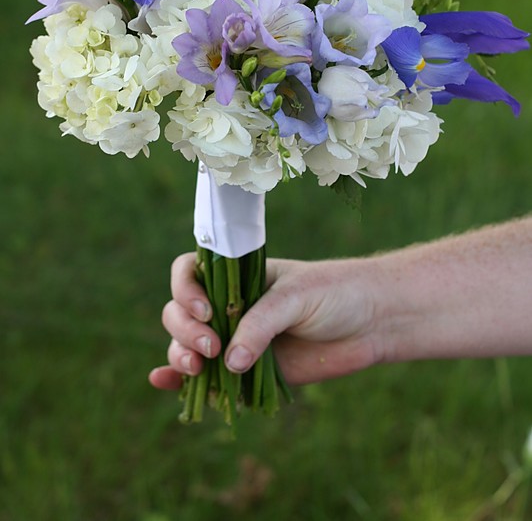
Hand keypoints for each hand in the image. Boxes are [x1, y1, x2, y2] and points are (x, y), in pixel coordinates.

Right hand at [149, 252, 379, 389]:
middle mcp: (229, 305)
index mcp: (237, 275)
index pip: (189, 273)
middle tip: (212, 347)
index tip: (206, 311)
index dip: (185, 291)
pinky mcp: (249, 371)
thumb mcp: (296, 298)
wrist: (373, 320)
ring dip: (181, 356)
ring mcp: (237, 338)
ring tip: (198, 369)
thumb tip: (229, 363)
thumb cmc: (336, 293)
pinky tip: (162, 381)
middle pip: (180, 312)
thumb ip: (261, 325)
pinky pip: (209, 377)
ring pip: (188, 345)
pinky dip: (179, 379)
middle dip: (184, 330)